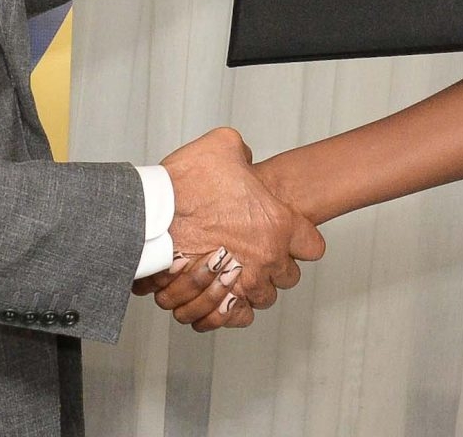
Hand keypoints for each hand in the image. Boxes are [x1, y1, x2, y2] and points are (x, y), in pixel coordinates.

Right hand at [155, 128, 324, 329]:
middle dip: (274, 267)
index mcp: (278, 223)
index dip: (300, 240)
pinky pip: (235, 318)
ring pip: (262, 299)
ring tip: (235, 275)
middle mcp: (266, 258)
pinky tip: (222, 297)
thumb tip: (242, 157)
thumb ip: (242, 151)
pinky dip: (229, 311)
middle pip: (289, 277)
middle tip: (255, 254)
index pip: (311, 246)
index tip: (288, 236)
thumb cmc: (185, 182)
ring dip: (251, 288)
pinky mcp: (216, 301)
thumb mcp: (223, 145)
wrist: (150, 212)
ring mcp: (243, 282)